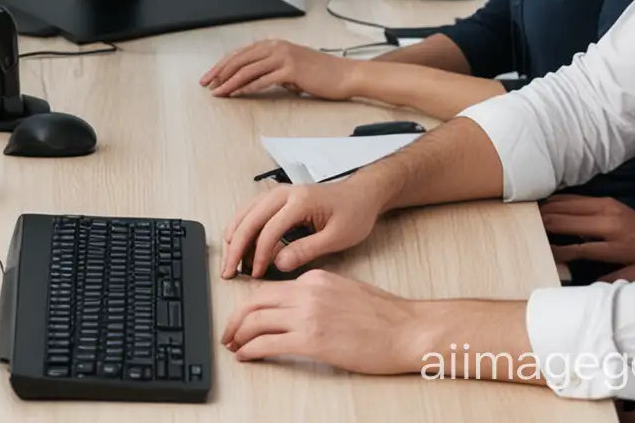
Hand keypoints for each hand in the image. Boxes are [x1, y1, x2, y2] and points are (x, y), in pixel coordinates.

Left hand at [200, 39, 358, 99]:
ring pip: (248, 68)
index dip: (223, 65)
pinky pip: (263, 79)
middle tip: (206, 84)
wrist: (343, 74)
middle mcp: (276, 46)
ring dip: (230, 81)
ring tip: (218, 91)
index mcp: (274, 44)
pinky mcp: (291, 69)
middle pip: (240, 58)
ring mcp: (283, 56)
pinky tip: (237, 93)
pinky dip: (247, 87)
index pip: (242, 53)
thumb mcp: (291, 67)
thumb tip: (253, 79)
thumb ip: (272, 69)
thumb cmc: (319, 73)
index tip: (210, 76)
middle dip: (220, 71)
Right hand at [221, 179, 380, 279]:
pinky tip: (236, 242)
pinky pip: (251, 209)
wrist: (360, 195)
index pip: (269, 230)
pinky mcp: (278, 197)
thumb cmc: (353, 215)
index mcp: (300, 202)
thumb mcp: (336, 238)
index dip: (259, 255)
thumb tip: (278, 264)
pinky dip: (240, 226)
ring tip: (228, 261)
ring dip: (234, 235)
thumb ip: (306, 250)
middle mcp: (284, 193)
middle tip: (227, 272)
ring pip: (246, 212)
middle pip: (250, 218)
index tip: (255, 276)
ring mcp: (279, 192)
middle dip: (235, 246)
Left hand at [222, 269, 423, 372]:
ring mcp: (309, 314)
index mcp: (315, 277)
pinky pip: (269, 343)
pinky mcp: (312, 340)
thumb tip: (298, 308)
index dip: (251, 304)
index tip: (243, 317)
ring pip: (257, 319)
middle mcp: (307, 291)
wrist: (407, 329)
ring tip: (233, 347)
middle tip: (227, 333)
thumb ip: (319, 294)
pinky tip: (246, 356)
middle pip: (255, 300)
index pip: (271, 288)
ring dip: (238, 334)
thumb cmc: (385, 316)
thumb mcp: (346, 290)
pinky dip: (251, 350)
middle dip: (235, 317)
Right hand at [540, 195, 634, 281]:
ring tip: (531, 215)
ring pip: (570, 205)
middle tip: (527, 229)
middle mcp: (610, 222)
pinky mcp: (607, 200)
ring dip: (550, 209)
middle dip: (546, 225)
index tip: (542, 253)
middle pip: (569, 221)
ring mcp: (607, 207)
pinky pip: (578, 198)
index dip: (559, 251)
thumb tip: (583, 286)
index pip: (580, 248)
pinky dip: (561, 201)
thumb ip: (611, 282)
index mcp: (617, 245)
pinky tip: (548, 204)